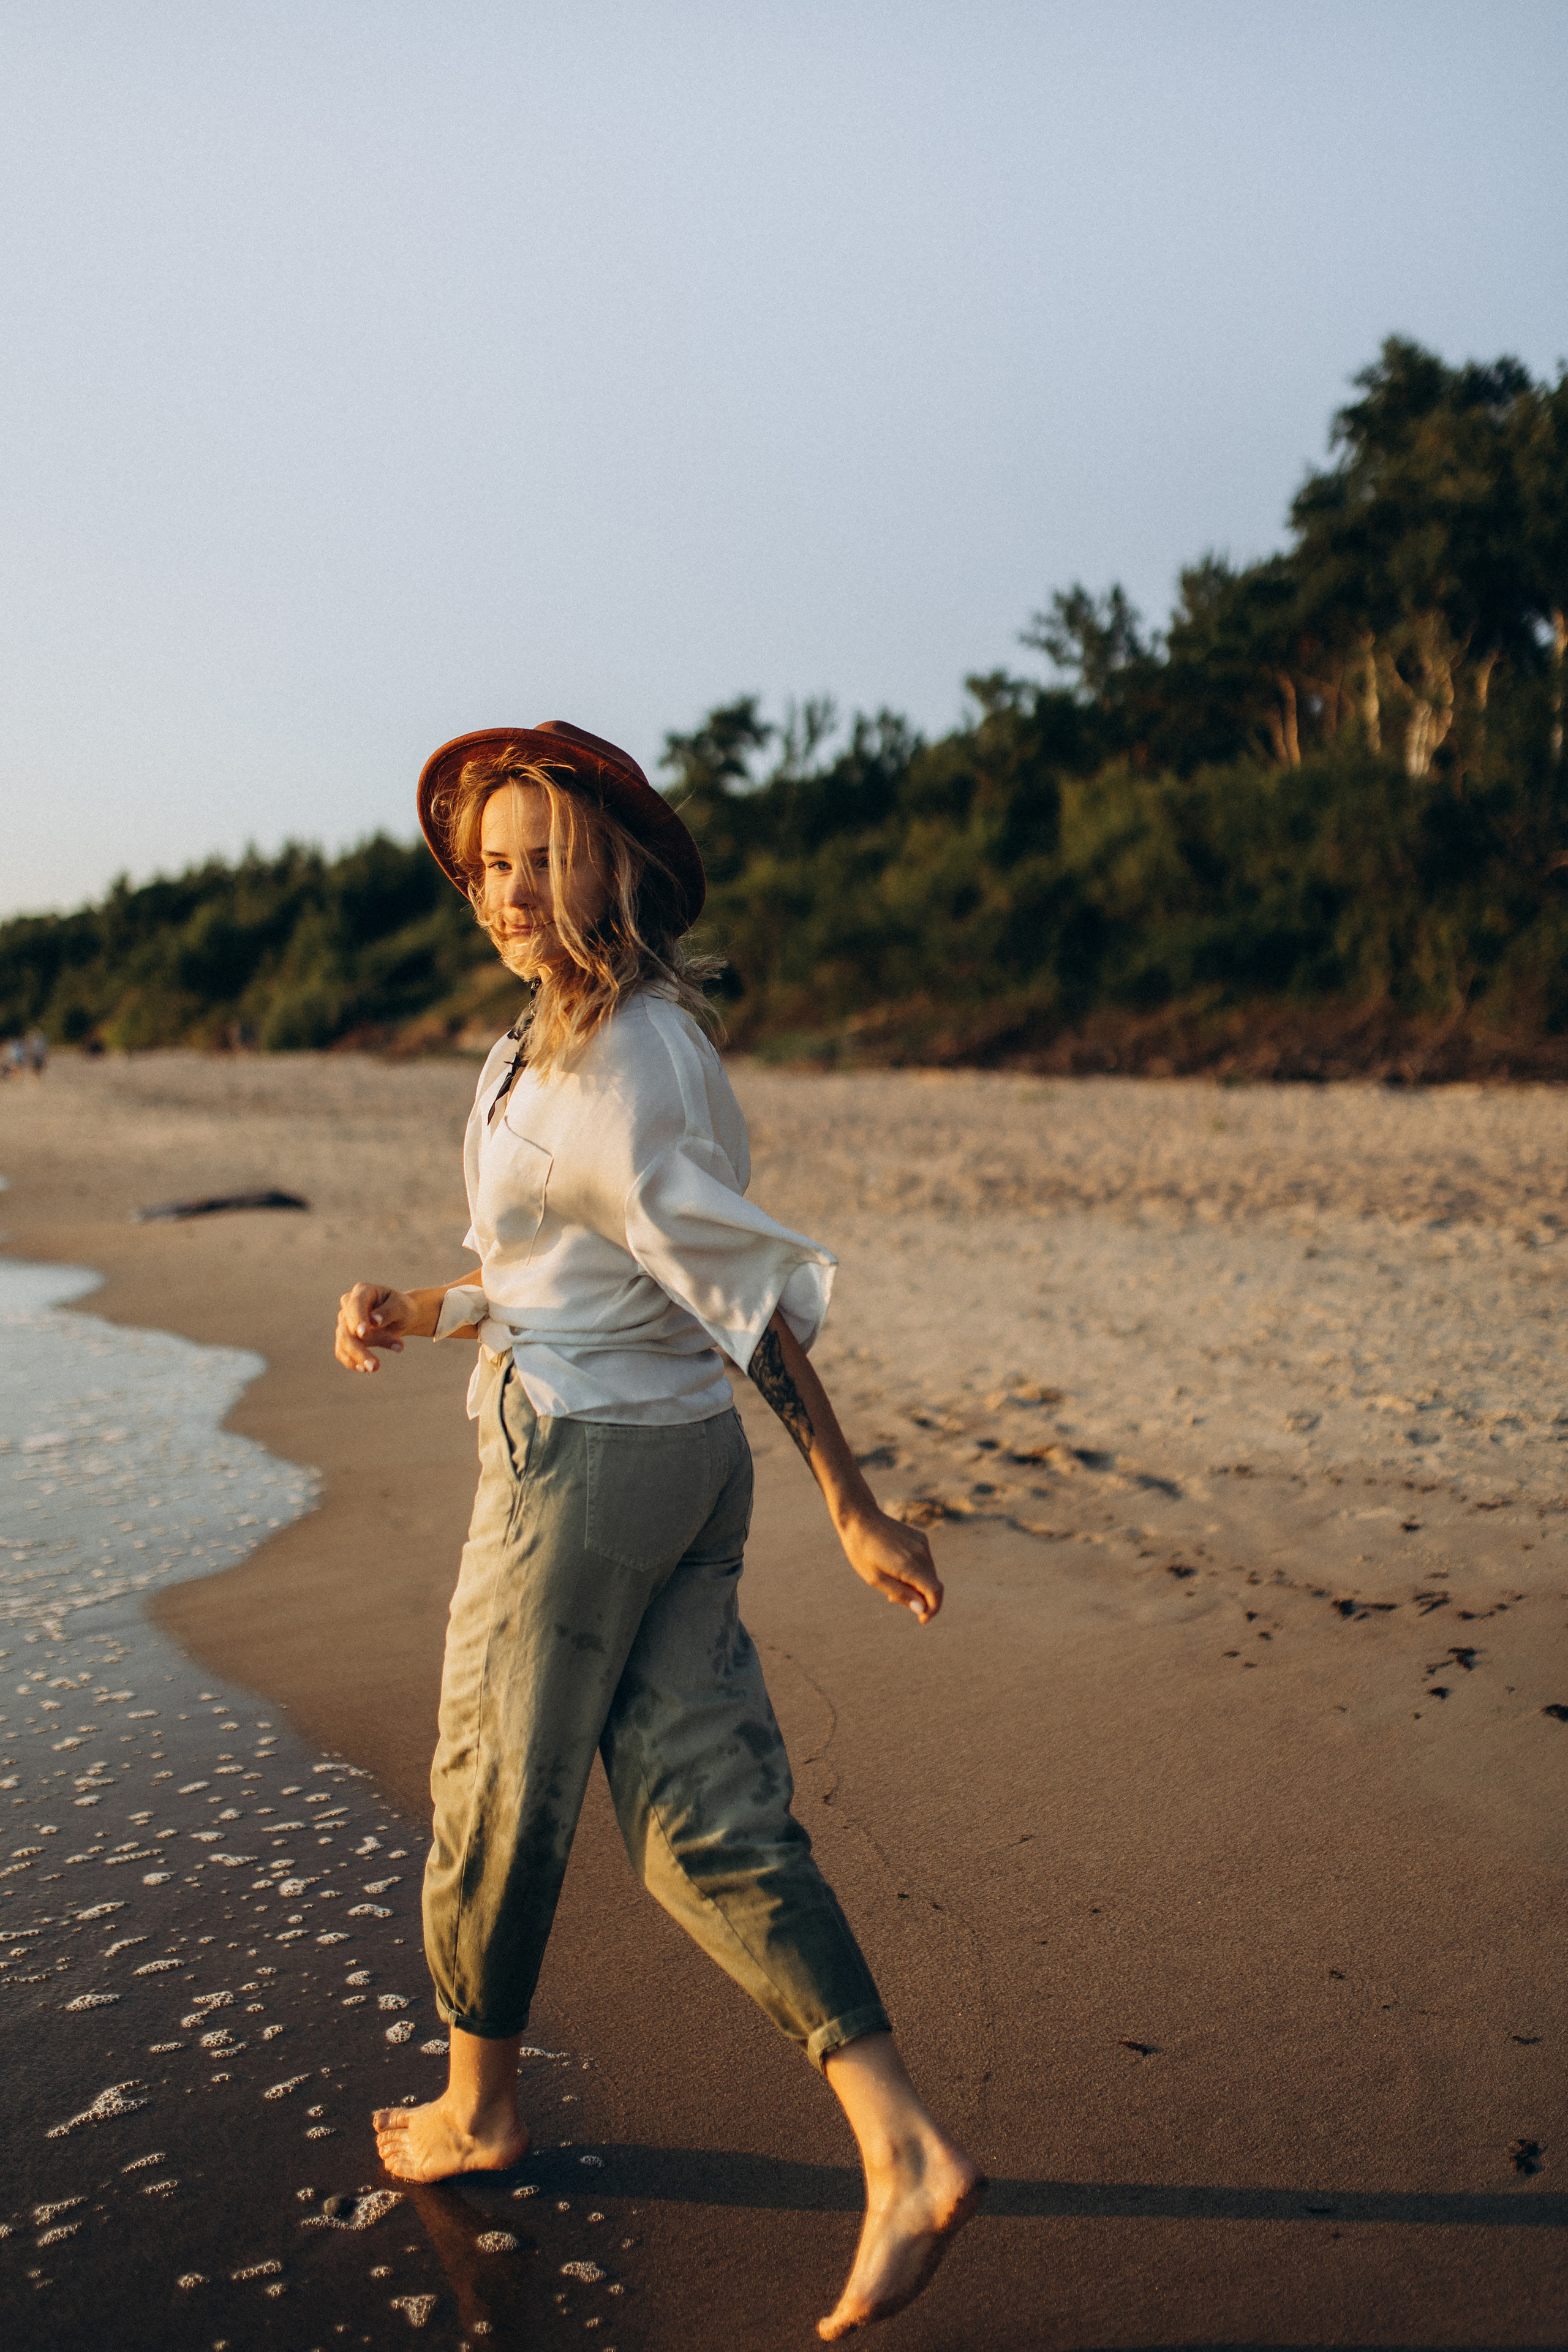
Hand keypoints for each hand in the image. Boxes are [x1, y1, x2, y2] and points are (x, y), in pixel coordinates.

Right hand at [335, 1282, 415, 1373]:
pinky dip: (351, 1362)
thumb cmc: (402, 1309)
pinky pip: (342, 1351)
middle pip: (346, 1328)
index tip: (364, 1334)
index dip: (358, 1319)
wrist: (401, 1317)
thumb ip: (389, 1312)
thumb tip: (375, 1321)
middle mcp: (349, 1305)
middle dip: (359, 1348)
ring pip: (344, 1342)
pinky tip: (364, 1369)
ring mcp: (345, 1321)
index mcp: (363, 1291)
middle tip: (375, 1365)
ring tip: (375, 1367)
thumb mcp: (402, 1308)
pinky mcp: (345, 1336)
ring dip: (358, 1357)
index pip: (355, 1304)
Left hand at [838, 1509, 943, 1625]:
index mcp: (909, 1565)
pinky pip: (925, 1561)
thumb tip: (921, 1609)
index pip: (935, 1591)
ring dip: (917, 1584)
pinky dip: (916, 1571)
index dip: (933, 1609)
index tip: (922, 1619)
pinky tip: (896, 1567)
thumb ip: (901, 1594)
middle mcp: (921, 1553)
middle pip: (932, 1584)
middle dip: (920, 1598)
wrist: (859, 1518)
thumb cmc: (862, 1551)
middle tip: (892, 1598)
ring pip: (930, 1573)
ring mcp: (922, 1543)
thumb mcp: (875, 1579)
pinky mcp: (920, 1537)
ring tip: (891, 1581)